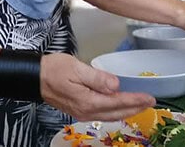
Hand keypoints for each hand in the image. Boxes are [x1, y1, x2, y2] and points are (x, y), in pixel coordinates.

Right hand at [40, 53, 154, 120]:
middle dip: (135, 108)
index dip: (135, 100)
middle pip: (117, 112)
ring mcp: (82, 113)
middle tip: (150, 103)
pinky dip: (115, 111)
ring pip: (110, 115)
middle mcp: (86, 111)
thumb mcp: (76, 68)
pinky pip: (102, 114)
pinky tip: (119, 107)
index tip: (149, 98)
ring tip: (139, 105)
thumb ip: (98, 78)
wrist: (33, 78)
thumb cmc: (53, 69)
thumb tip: (116, 86)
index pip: (118, 102)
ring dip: (126, 111)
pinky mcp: (78, 110)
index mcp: (88, 101)